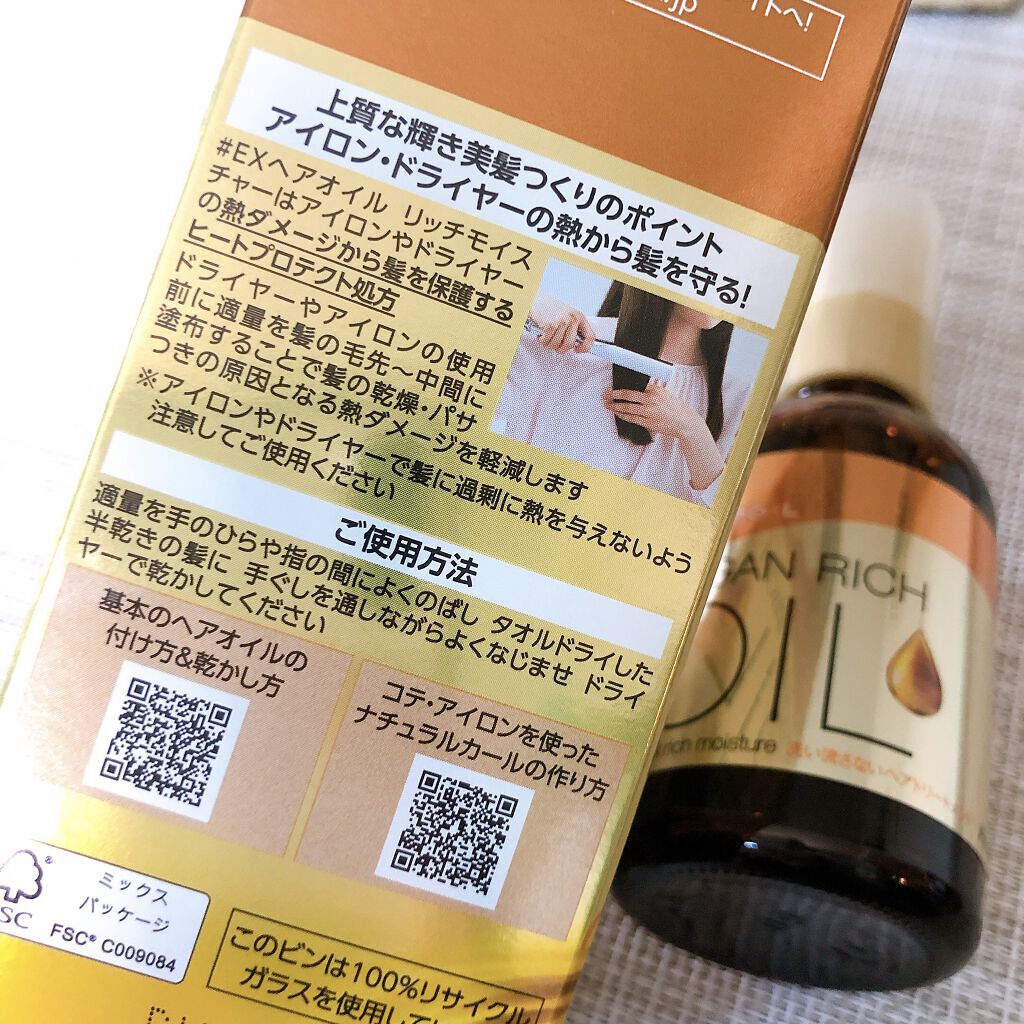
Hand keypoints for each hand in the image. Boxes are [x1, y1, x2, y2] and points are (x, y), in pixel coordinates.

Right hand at [529, 293, 596, 353]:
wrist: (536, 299)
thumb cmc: (550, 307)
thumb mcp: (567, 315)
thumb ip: (573, 328)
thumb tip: (576, 344)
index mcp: (579, 316)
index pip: (590, 336)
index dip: (585, 347)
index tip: (578, 350)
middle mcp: (572, 318)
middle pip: (569, 344)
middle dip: (560, 348)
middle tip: (555, 345)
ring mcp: (562, 321)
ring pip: (556, 345)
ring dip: (549, 344)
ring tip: (546, 337)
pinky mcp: (550, 324)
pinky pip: (547, 341)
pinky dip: (542, 341)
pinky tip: (541, 335)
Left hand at [604, 381, 724, 489]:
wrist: (686, 423)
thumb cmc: (677, 409)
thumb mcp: (666, 394)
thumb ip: (653, 391)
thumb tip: (641, 389)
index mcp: (656, 389)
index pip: (635, 387)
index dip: (622, 388)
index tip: (614, 388)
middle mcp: (651, 399)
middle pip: (627, 395)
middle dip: (613, 395)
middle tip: (605, 394)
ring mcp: (649, 411)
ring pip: (627, 408)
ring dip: (615, 406)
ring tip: (607, 405)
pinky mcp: (648, 422)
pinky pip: (632, 418)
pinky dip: (623, 416)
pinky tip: (617, 414)